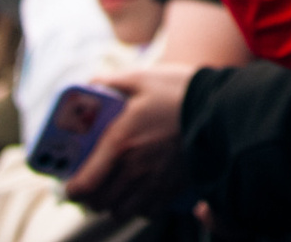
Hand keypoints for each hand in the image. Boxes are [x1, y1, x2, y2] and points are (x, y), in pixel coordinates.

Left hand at [65, 65, 195, 215]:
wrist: (221, 107)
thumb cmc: (179, 91)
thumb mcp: (141, 78)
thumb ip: (110, 82)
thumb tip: (88, 85)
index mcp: (120, 143)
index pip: (85, 184)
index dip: (72, 190)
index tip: (69, 184)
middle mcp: (134, 169)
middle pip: (99, 203)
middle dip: (89, 197)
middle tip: (89, 184)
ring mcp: (155, 182)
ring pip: (121, 211)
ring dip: (112, 203)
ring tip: (114, 188)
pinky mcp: (173, 188)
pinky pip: (147, 211)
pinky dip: (138, 207)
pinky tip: (139, 191)